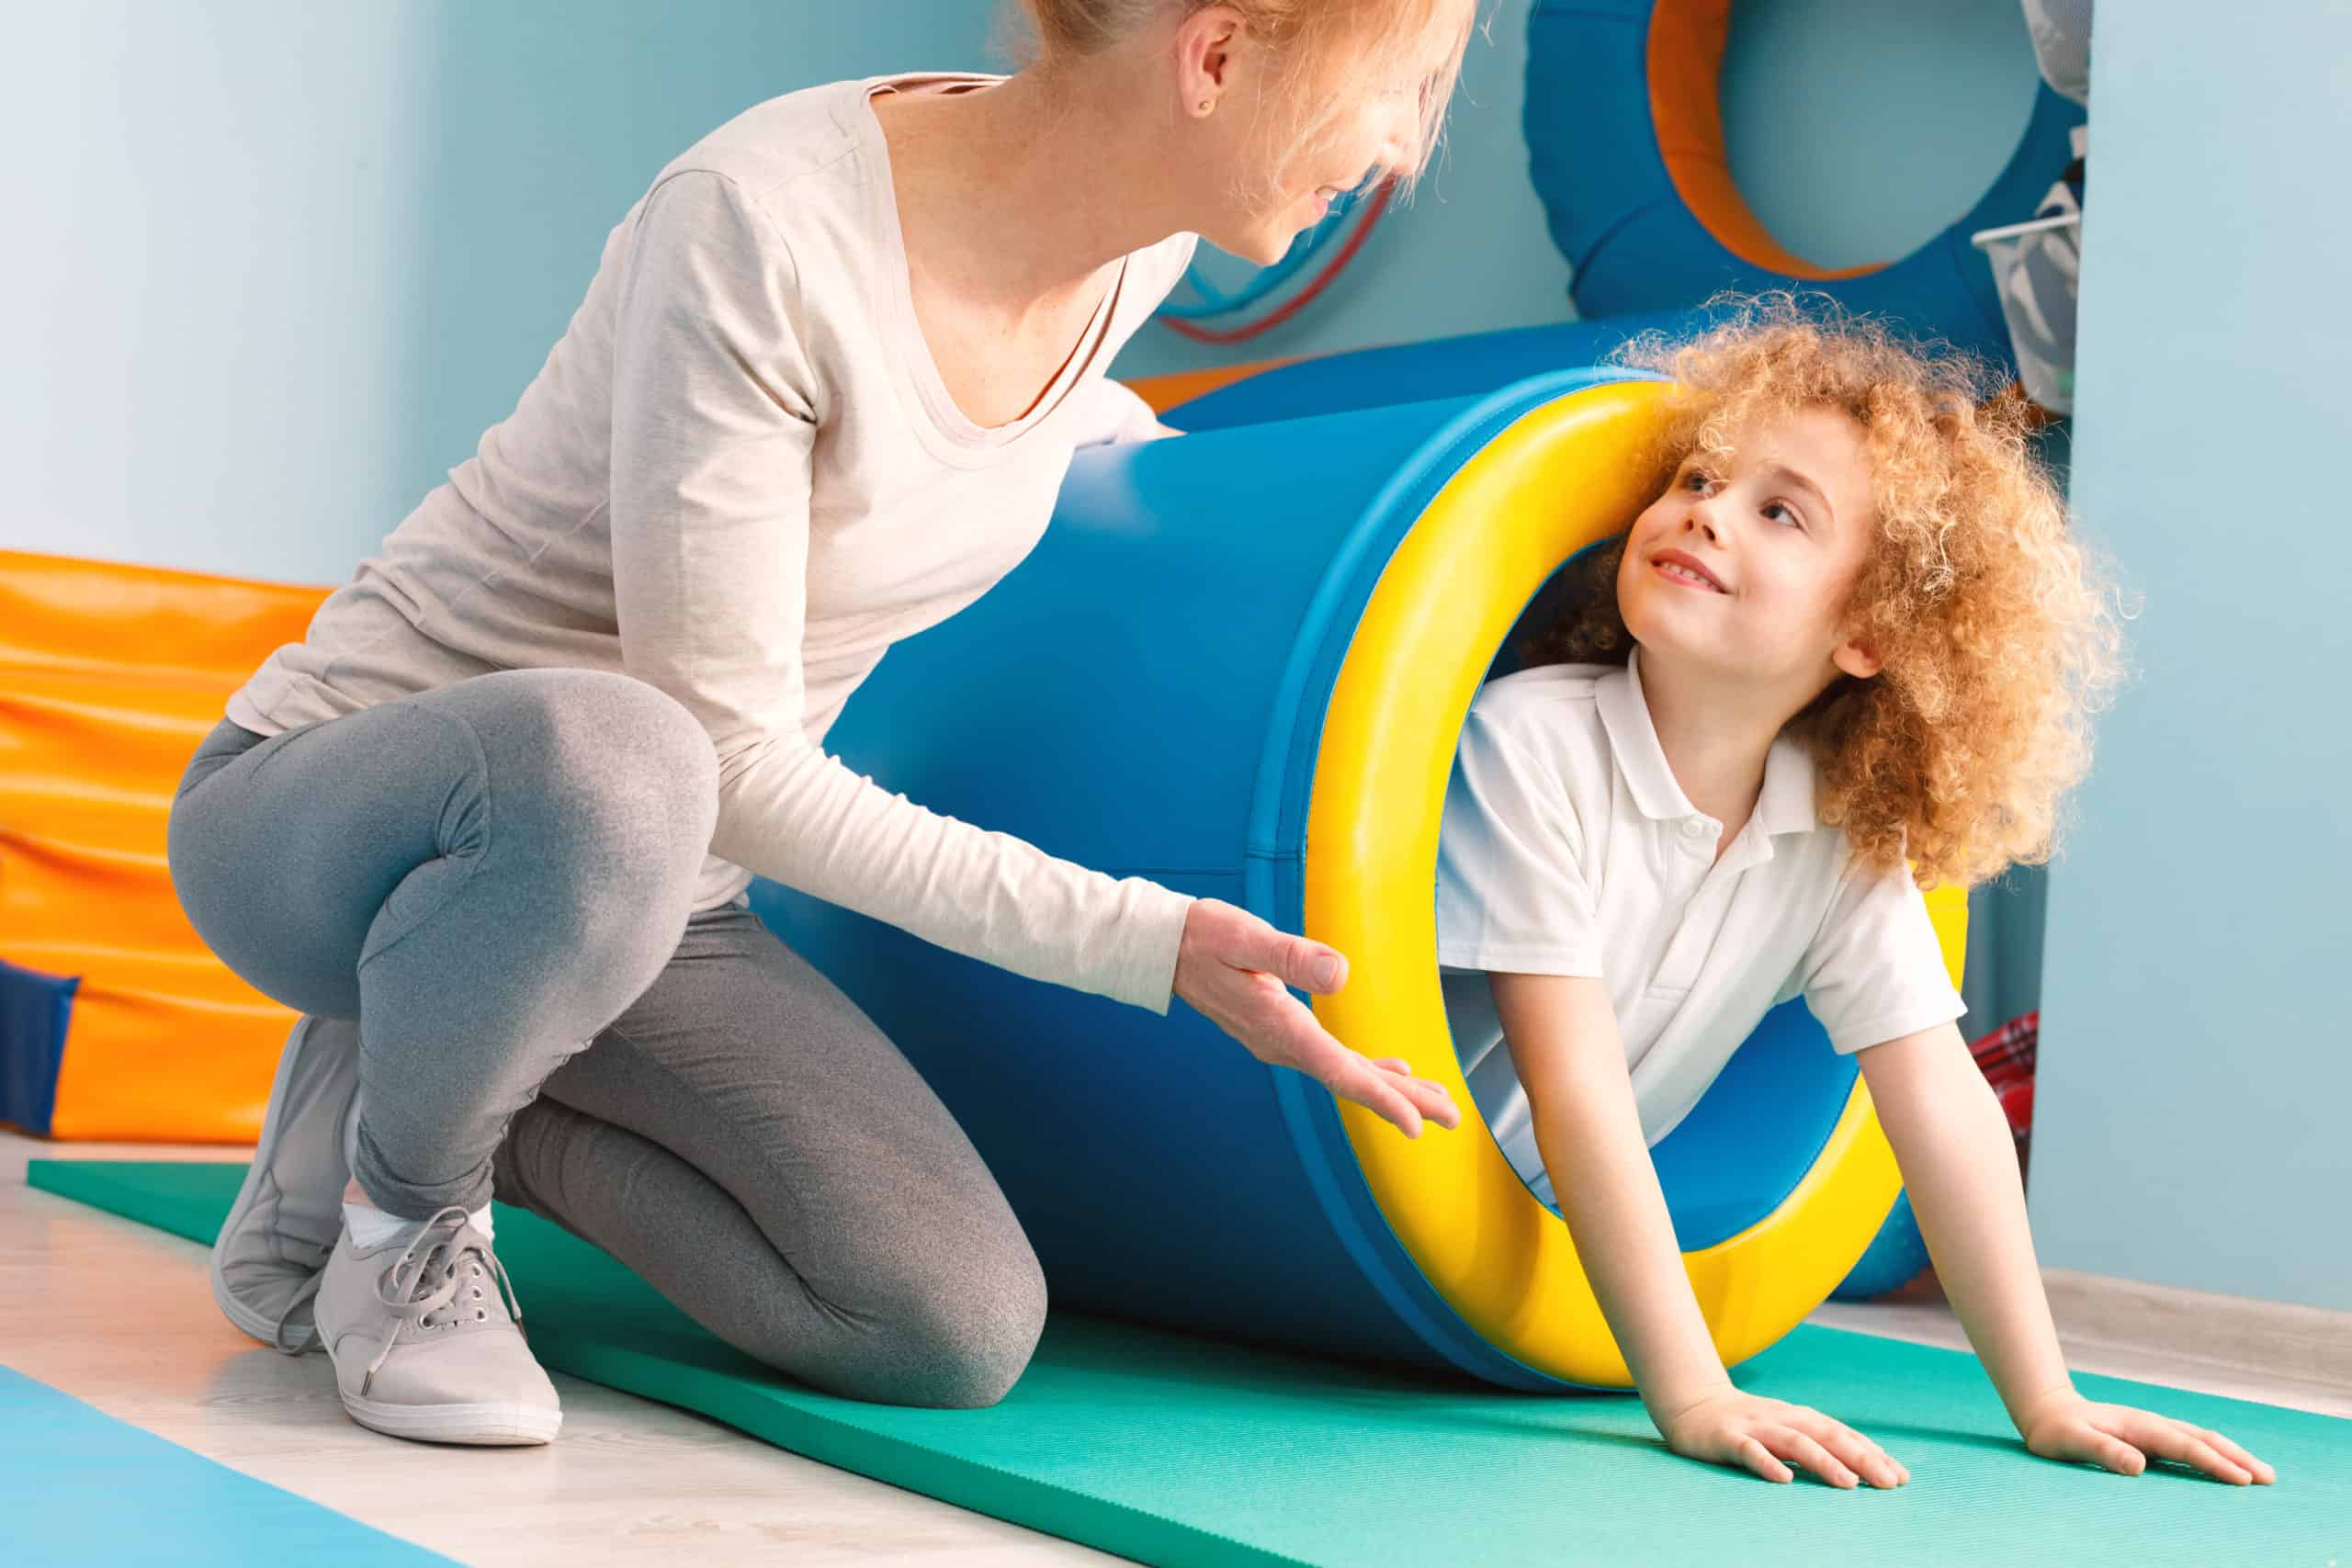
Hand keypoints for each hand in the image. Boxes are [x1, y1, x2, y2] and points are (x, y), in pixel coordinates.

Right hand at [1172, 899, 1460, 1138]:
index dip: (1382, 1098)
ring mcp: (1280, 1040)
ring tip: (1435, 1101)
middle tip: (1454, 1117)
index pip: (1340, 1070)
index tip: (1418, 1124)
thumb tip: (1339, 973)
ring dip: (1391, 1087)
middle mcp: (1282, 1043)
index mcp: (1280, 1026)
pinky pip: (1331, 1059)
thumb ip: (1292, 956)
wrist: (1163, 947)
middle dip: (1404, 1100)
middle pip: (1351, 1080)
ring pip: (1345, 1072)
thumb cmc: (1202, 936)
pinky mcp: (1279, 1030)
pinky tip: (1392, 1069)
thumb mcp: (1245, 936)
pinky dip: (1366, 1069)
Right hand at [1658, 1386, 1907, 1488]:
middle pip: (1826, 1435)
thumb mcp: (1785, 1430)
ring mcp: (1754, 1427)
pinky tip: (1783, 1479)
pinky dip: (1767, 1463)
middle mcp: (1781, 1418)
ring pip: (1793, 1442)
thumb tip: (1862, 1469)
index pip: (1842, 1434)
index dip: (1872, 1453)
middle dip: (1860, 1458)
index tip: (1901, 1477)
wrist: (1691, 1404)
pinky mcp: (1725, 1438)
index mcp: (1799, 1418)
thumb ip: (1817, 1445)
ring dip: (1824, 1461)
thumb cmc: (1747, 1425)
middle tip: (1889, 1482)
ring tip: (1849, 1483)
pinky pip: (1748, 1451)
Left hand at [2018, 1391, 2274, 1483]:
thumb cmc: (2057, 1431)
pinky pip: (2190, 1446)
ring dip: (2231, 1455)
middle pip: (2203, 1440)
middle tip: (2269, 1478)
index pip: (2185, 1447)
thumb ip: (2103, 1452)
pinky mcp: (2150, 1439)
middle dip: (2237, 1458)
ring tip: (2261, 1474)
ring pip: (2201, 1441)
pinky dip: (2214, 1455)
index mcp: (2140, 1427)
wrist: (2047, 1411)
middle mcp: (2152, 1426)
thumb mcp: (2072, 1442)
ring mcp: (2153, 1431)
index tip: (2242, 1480)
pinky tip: (2227, 1467)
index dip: (2214, 1463)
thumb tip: (2139, 1466)